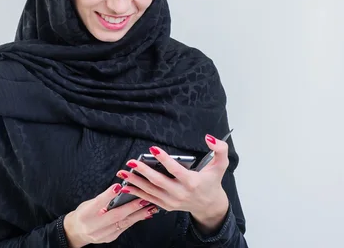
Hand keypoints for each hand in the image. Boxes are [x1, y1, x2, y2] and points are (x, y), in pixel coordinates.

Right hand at [63, 183, 158, 247]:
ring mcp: (102, 234)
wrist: (77, 231)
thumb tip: (119, 189)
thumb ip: (103, 198)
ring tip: (149, 206)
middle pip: (114, 216)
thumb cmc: (84, 213)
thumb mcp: (88, 203)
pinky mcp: (110, 238)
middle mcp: (93, 226)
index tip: (118, 186)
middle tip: (143, 199)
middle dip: (131, 207)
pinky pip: (125, 228)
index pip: (98, 202)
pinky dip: (135, 220)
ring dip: (138, 214)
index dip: (108, 195)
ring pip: (123, 223)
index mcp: (85, 214)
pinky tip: (144, 215)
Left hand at [115, 134, 230, 233]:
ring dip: (135, 182)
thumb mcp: (221, 165)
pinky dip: (136, 192)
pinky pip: (148, 199)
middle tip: (131, 161)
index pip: (175, 170)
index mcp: (192, 182)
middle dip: (143, 171)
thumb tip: (209, 138)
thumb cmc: (212, 182)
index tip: (153, 149)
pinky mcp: (166, 206)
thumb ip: (220, 149)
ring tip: (122, 172)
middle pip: (159, 182)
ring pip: (150, 191)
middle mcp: (180, 193)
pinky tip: (126, 186)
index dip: (164, 159)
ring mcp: (172, 201)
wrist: (209, 205)